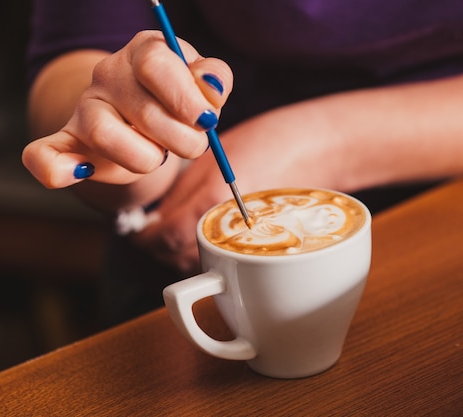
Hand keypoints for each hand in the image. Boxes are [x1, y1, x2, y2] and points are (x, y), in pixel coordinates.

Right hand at [22, 30, 232, 188]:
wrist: (147, 123)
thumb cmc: (178, 103)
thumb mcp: (202, 86)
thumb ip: (213, 80)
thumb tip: (211, 89)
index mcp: (145, 51)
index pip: (156, 64)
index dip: (185, 99)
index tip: (205, 121)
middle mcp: (109, 74)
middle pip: (144, 111)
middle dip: (182, 140)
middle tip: (192, 145)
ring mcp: (85, 108)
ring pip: (104, 135)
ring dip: (144, 158)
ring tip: (158, 156)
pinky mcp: (68, 142)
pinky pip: (44, 154)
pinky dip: (56, 168)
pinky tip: (80, 170)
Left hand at [131, 103, 345, 270]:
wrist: (324, 149)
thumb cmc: (271, 143)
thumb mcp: (217, 158)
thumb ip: (183, 191)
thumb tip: (156, 217)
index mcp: (213, 204)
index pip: (163, 237)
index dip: (145, 236)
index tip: (138, 227)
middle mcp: (229, 234)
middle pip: (178, 258)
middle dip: (160, 245)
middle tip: (155, 226)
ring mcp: (250, 249)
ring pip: (201, 266)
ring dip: (184, 253)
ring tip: (182, 229)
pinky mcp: (264, 253)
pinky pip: (225, 265)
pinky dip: (210, 256)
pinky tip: (213, 236)